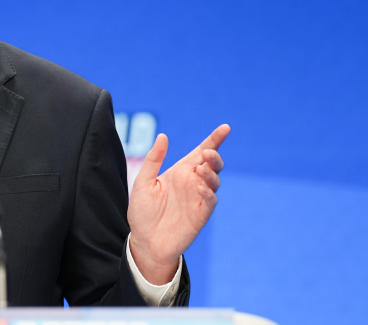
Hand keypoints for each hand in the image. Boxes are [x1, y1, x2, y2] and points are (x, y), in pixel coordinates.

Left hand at [127, 124, 228, 284]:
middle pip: (212, 164)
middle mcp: (192, 182)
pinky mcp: (201, 214)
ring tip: (200, 169)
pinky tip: (200, 187)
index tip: (225, 127)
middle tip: (207, 153)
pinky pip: (210, 200)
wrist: (144, 241)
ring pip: (214, 180)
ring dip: (211, 172)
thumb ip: (153, 160)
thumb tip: (163, 136)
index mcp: (180, 172)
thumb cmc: (142, 212)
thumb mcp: (143, 182)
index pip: (200, 152)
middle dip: (214, 156)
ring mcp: (198, 198)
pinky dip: (208, 191)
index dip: (214, 139)